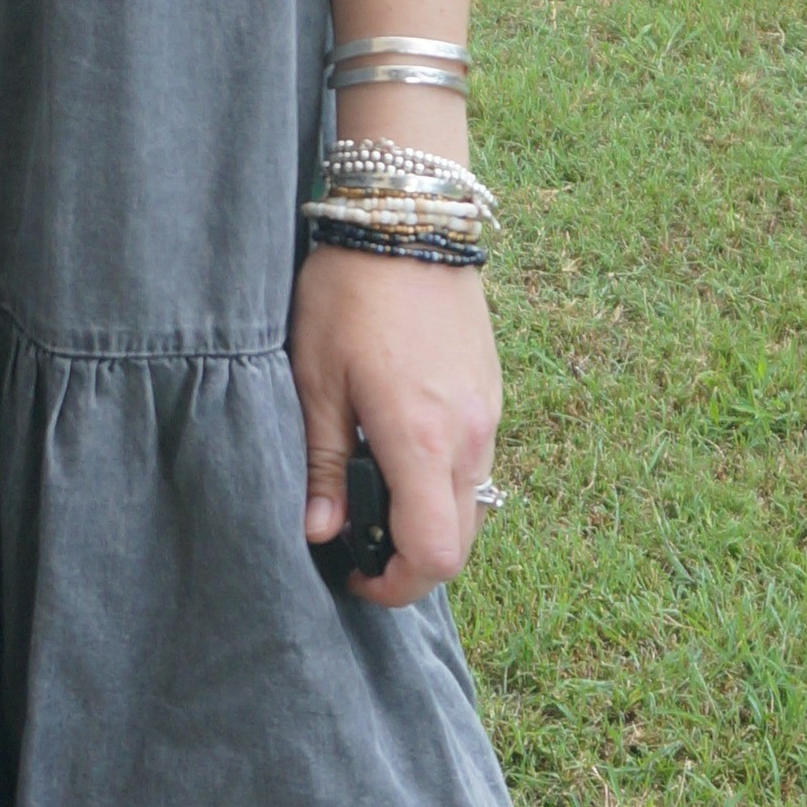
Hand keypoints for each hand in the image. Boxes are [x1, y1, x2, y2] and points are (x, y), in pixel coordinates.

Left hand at [289, 246, 501, 603]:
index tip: (355, 574)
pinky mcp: (491, 392)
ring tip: (373, 492)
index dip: (396, 585)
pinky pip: (477, 462)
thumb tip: (320, 532)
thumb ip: (320, 462)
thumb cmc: (350, 294)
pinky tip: (398, 450)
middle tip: (358, 542)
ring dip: (430, 519)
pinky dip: (443, 480)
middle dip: (412, 560)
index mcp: (423, 440)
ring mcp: (489, 414)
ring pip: (473, 503)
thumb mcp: (315, 379)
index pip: (434, 554)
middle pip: (461, 541)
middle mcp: (470, 436)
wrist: (407, 220)